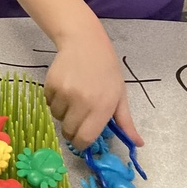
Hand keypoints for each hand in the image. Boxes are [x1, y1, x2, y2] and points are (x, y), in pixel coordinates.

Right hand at [45, 31, 143, 151]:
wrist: (85, 43)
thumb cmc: (106, 70)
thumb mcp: (120, 96)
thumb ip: (126, 123)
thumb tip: (138, 144)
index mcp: (102, 107)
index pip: (85, 138)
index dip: (81, 144)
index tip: (82, 140)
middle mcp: (82, 102)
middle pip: (68, 131)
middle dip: (72, 129)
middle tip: (78, 117)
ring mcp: (64, 93)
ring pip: (57, 117)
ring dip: (63, 113)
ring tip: (72, 98)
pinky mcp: (51, 84)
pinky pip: (48, 103)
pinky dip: (54, 100)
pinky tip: (64, 88)